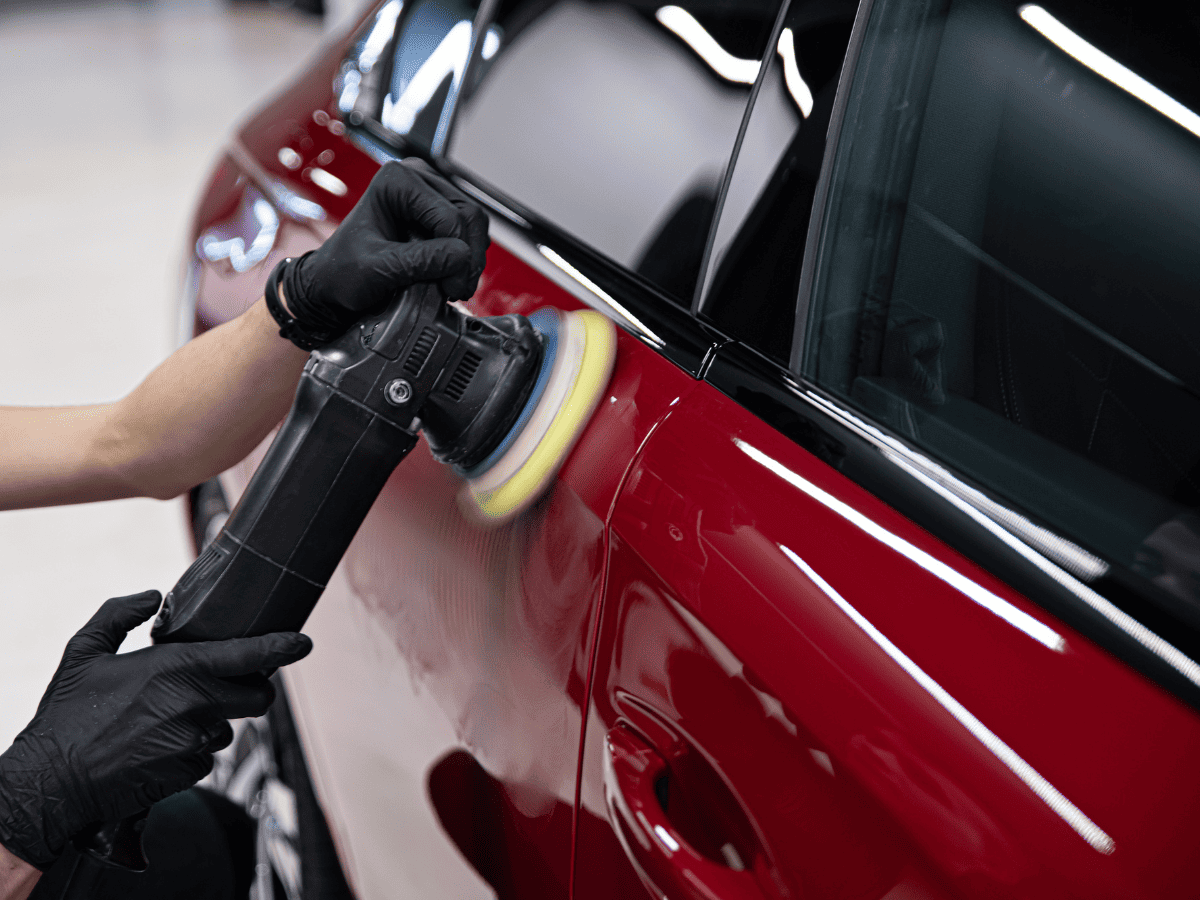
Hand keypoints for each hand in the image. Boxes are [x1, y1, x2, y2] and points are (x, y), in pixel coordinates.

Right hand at [0, 591, 311, 869]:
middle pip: (258, 697)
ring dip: (212, 722)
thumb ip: (120, 614)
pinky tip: (157, 747)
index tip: (303, 643)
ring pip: (229, 728)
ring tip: (166, 721)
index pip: (249, 654)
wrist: (51, 781)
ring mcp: (194, 741)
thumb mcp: (85, 651)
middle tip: (229, 686)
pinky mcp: (189, 772)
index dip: (283, 647)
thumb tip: (152, 597)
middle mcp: (195, 703)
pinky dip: (191, 751)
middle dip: (252, 690)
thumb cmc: (67, 714)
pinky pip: (207, 757)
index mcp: (177, 668)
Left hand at [277, 160, 489, 346]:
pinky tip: (450, 276)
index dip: (458, 256)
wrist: (333, 283)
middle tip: (456, 289)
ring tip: (453, 286)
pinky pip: (469, 231)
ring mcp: (429, 194)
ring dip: (470, 259)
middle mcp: (416, 179)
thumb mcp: (377, 269)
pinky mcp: (437, 213)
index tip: (449, 288)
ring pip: (474, 224)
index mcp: (397, 180)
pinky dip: (466, 257)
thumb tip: (462, 257)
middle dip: (468, 258)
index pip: (449, 216)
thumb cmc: (342, 271)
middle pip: (469, 215)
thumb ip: (419, 261)